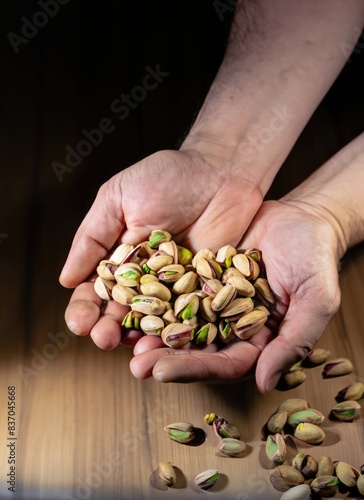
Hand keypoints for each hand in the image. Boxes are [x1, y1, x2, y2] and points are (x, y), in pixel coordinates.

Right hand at [59, 148, 262, 348]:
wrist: (222, 170)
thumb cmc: (167, 176)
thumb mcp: (119, 197)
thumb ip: (92, 237)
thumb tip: (66, 279)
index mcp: (119, 259)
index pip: (96, 290)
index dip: (85, 308)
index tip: (79, 321)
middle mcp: (146, 278)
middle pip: (123, 312)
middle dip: (109, 328)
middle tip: (104, 339)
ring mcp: (177, 287)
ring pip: (155, 321)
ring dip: (143, 337)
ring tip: (136, 348)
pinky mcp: (207, 290)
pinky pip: (193, 316)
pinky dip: (183, 332)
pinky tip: (173, 343)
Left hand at [130, 199, 340, 391]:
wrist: (301, 217)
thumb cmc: (314, 258)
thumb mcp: (314, 300)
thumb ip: (293, 342)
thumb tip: (265, 383)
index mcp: (257, 341)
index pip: (226, 363)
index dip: (195, 369)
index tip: (163, 371)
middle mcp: (230, 326)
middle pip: (195, 349)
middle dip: (165, 357)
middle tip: (136, 363)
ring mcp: (213, 301)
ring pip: (179, 322)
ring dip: (152, 332)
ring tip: (124, 337)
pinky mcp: (200, 277)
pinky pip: (174, 289)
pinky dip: (154, 296)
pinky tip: (132, 301)